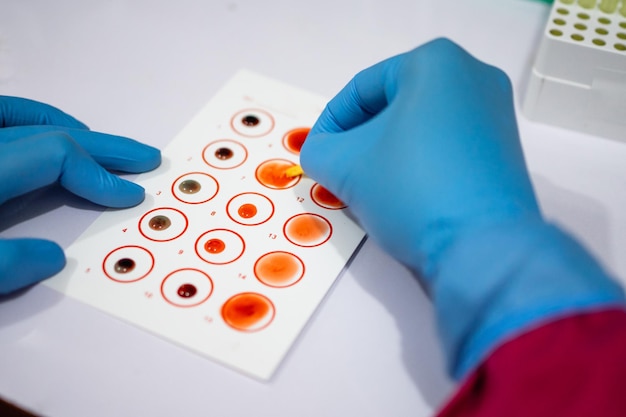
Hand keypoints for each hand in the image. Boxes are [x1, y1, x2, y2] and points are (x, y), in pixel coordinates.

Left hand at [0, 96, 160, 293]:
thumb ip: (5, 264)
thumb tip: (51, 258)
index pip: (55, 154)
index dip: (98, 175)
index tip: (127, 195)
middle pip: (50, 132)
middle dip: (103, 148)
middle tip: (143, 157)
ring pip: (24, 119)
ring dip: (71, 130)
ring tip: (105, 144)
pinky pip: (4, 121)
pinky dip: (28, 120)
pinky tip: (45, 127)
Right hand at [301, 38, 539, 280]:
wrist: (482, 249)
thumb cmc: (411, 188)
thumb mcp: (345, 166)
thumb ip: (318, 151)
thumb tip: (322, 153)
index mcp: (437, 62)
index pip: (362, 89)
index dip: (330, 123)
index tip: (317, 154)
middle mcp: (475, 77)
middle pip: (394, 105)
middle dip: (360, 139)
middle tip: (339, 169)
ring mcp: (496, 115)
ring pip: (421, 127)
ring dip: (387, 153)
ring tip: (367, 186)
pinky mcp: (506, 152)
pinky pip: (447, 147)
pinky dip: (418, 163)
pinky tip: (402, 194)